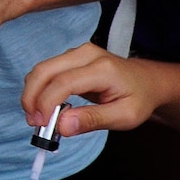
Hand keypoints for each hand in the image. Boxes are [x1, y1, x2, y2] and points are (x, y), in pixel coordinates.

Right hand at [18, 45, 161, 137]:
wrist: (148, 81)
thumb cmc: (139, 99)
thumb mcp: (124, 117)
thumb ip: (92, 120)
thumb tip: (61, 126)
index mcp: (103, 68)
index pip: (64, 82)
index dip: (46, 104)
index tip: (41, 125)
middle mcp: (87, 54)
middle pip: (45, 70)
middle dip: (32, 97)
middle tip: (33, 123)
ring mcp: (77, 52)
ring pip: (42, 69)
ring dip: (33, 94)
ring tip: (38, 119)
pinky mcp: (71, 57)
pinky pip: (47, 71)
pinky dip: (40, 90)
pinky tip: (45, 108)